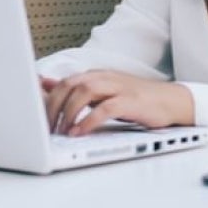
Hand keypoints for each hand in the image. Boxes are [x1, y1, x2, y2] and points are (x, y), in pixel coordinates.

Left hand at [40, 70, 192, 136]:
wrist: (172, 100)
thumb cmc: (137, 99)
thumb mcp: (104, 92)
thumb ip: (77, 89)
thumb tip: (46, 84)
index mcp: (97, 75)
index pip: (64, 82)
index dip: (47, 99)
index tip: (36, 117)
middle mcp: (105, 77)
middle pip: (70, 85)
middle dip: (53, 106)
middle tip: (46, 128)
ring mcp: (118, 87)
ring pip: (85, 91)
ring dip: (69, 112)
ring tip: (61, 131)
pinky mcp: (130, 101)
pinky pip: (105, 108)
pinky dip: (89, 120)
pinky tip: (80, 132)